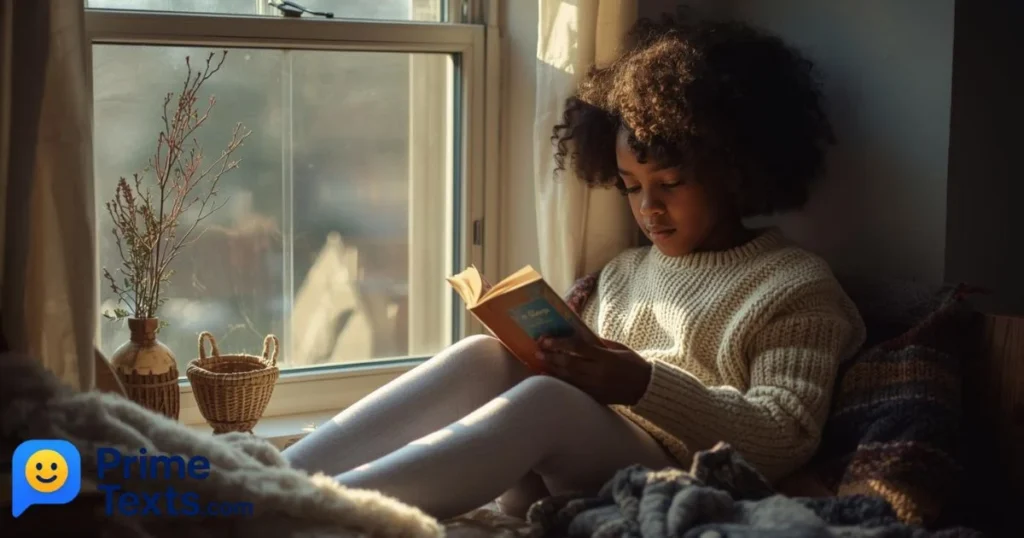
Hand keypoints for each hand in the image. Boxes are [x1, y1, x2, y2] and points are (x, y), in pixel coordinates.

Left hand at [536, 336, 651, 405]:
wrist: (646, 388)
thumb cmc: (633, 363)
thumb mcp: (619, 348)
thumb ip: (599, 342)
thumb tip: (579, 334)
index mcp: (606, 358)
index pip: (578, 348)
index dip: (560, 343)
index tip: (546, 339)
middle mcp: (599, 373)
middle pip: (569, 364)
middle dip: (552, 357)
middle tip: (538, 351)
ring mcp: (596, 387)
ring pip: (569, 378)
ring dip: (552, 370)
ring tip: (540, 363)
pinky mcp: (595, 397)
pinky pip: (574, 389)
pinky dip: (561, 382)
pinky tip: (551, 377)